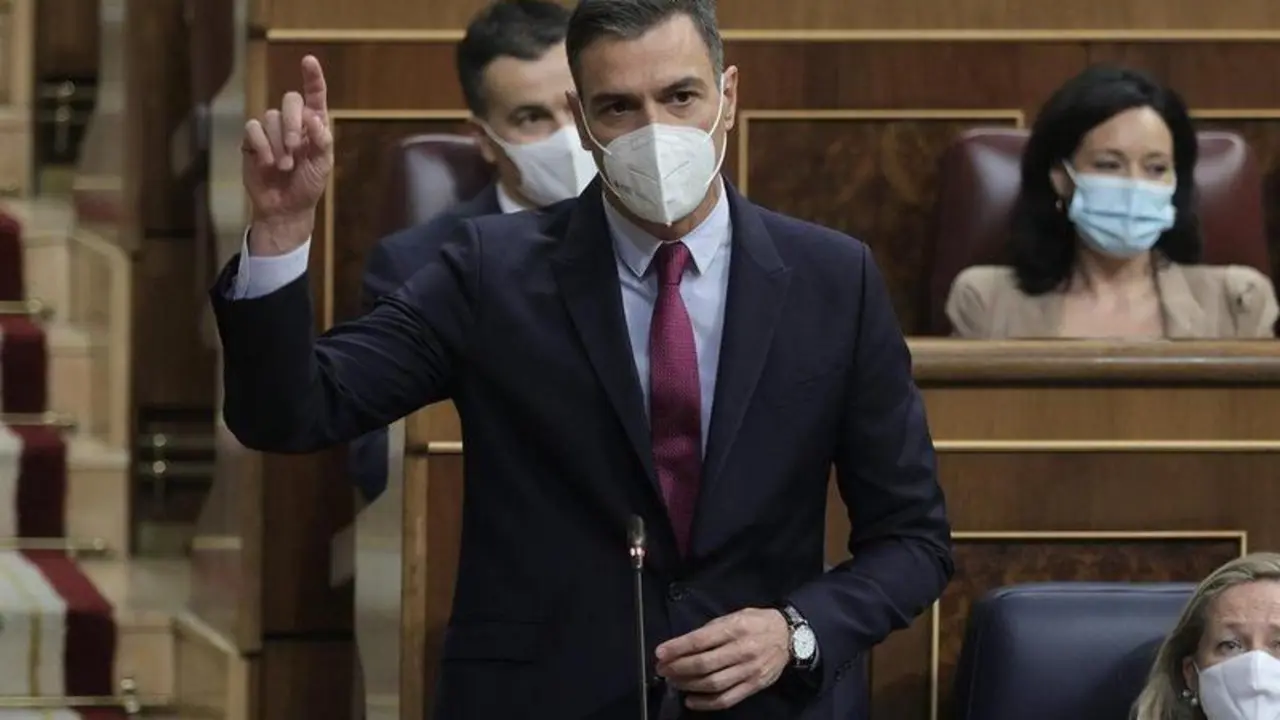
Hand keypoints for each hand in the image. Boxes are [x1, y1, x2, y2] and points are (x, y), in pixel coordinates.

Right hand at [241, 54, 333, 254]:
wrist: (285, 207)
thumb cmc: (307, 185)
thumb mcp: (323, 165)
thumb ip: (322, 140)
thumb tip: (313, 117)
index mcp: (314, 125)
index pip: (314, 95)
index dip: (312, 77)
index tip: (308, 60)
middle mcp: (292, 122)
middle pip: (290, 100)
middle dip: (293, 123)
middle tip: (295, 148)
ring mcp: (271, 131)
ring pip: (270, 117)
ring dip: (278, 143)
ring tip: (284, 166)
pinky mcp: (252, 141)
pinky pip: (253, 129)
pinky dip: (262, 146)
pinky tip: (267, 163)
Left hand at [655, 608, 789, 711]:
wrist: (789, 637)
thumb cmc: (756, 623)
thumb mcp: (734, 616)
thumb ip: (711, 630)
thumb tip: (683, 645)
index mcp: (736, 628)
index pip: (700, 640)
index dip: (677, 648)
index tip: (660, 653)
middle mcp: (743, 650)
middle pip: (704, 664)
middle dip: (678, 668)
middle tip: (663, 669)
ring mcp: (749, 671)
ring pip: (713, 683)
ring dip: (688, 684)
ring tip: (673, 681)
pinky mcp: (753, 686)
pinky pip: (726, 699)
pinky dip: (705, 703)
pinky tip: (690, 699)